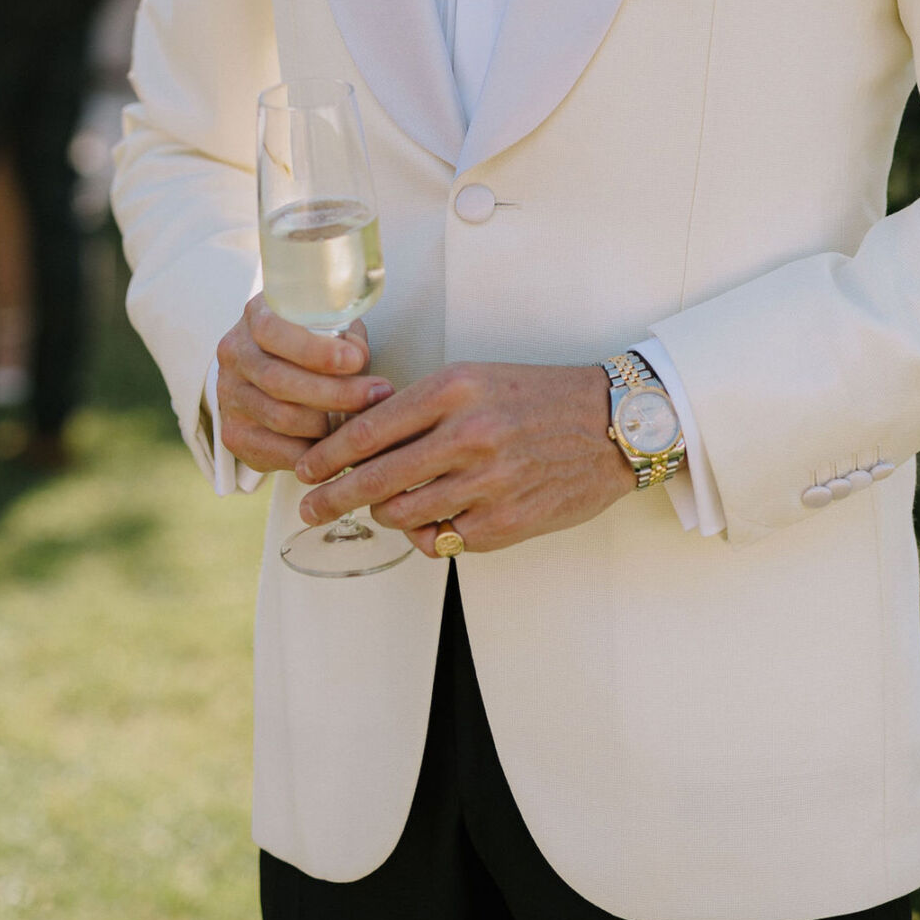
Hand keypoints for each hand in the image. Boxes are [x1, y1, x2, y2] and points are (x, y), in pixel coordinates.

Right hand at [213, 297, 392, 472]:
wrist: (269, 375)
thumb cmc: (312, 344)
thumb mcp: (328, 326)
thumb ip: (343, 335)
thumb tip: (357, 358)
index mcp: (256, 316)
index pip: (273, 331)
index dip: (315, 349)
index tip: (355, 360)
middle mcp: (235, 354)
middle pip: (279, 380)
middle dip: (334, 392)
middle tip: (376, 395)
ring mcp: (229, 396)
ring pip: (281, 417)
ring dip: (328, 425)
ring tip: (364, 423)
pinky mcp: (234, 433)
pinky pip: (276, 450)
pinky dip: (312, 452)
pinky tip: (338, 447)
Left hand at [293, 360, 635, 555]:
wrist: (612, 424)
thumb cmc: (539, 397)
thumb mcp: (477, 379)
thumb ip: (422, 407)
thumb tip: (361, 440)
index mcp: (455, 389)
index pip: (370, 429)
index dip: (328, 455)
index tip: (307, 469)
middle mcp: (467, 435)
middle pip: (375, 479)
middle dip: (332, 497)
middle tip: (310, 508)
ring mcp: (486, 483)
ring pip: (402, 513)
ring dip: (383, 514)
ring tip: (380, 508)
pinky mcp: (504, 523)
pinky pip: (440, 540)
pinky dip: (425, 533)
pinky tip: (427, 521)